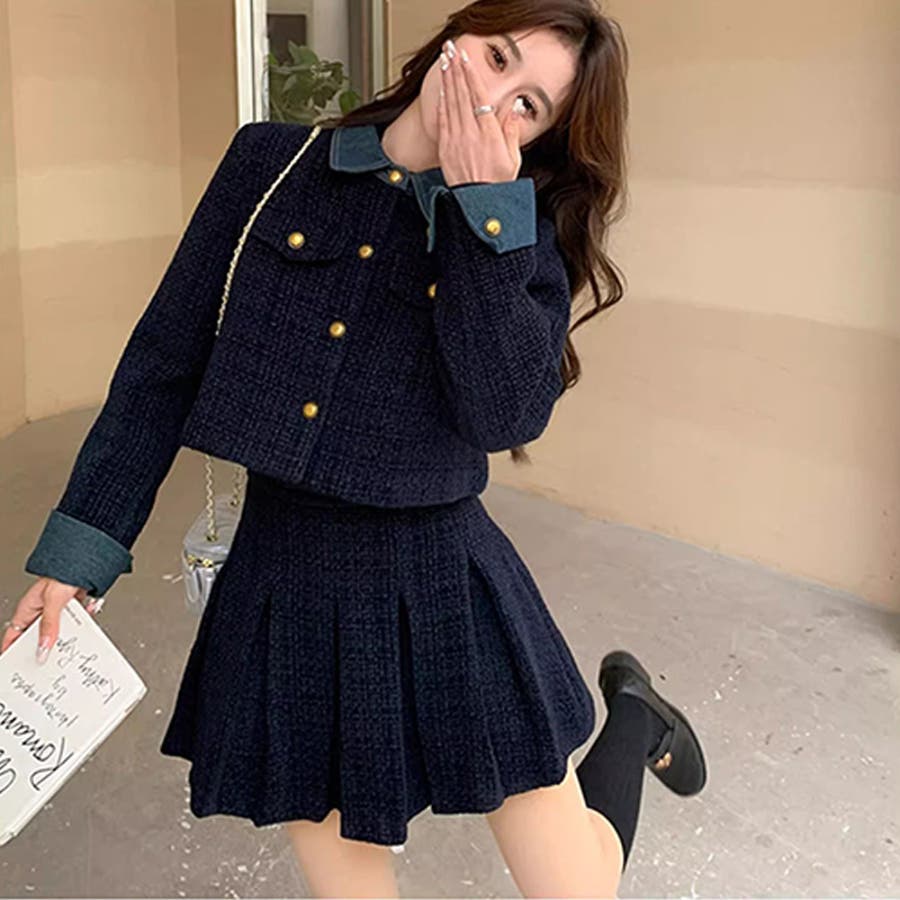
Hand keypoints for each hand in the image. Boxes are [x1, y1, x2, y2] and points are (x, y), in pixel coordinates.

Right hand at [1, 577, 99, 661]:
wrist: (87, 558)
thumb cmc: (63, 572)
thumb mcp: (52, 601)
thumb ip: (49, 625)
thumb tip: (43, 647)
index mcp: (28, 608)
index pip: (14, 634)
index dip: (10, 649)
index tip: (11, 664)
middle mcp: (41, 610)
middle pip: (38, 636)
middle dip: (43, 647)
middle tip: (48, 661)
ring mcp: (58, 609)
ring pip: (59, 631)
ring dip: (67, 636)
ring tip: (72, 643)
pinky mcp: (73, 607)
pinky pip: (75, 622)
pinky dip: (81, 625)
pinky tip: (86, 625)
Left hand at [437, 37, 523, 186]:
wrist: (478, 204)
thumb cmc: (497, 184)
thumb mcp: (513, 159)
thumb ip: (512, 131)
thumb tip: (514, 108)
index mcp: (489, 134)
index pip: (479, 97)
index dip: (471, 76)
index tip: (466, 60)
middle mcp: (471, 134)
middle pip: (461, 95)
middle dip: (456, 70)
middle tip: (452, 51)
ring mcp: (456, 141)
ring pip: (450, 104)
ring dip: (447, 81)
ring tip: (445, 63)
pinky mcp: (446, 150)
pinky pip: (443, 122)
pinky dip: (442, 104)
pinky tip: (442, 91)